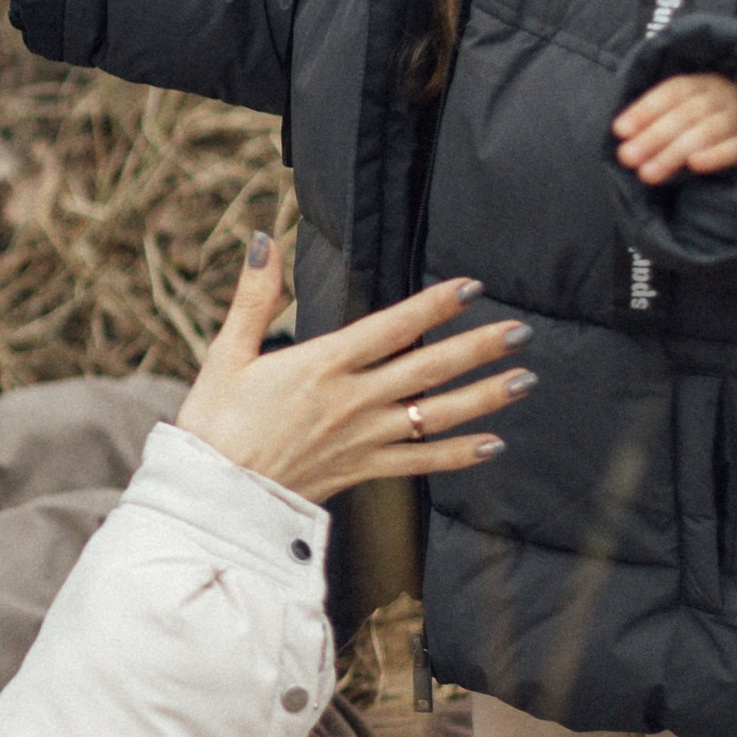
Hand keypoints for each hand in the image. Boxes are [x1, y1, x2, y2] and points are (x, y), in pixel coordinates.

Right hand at [174, 236, 532, 502]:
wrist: (212, 496)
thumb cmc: (214, 422)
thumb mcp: (226, 353)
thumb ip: (253, 297)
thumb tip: (264, 241)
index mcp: (320, 366)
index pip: (390, 328)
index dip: (433, 306)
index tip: (471, 287)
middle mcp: (350, 401)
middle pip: (426, 370)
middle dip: (477, 348)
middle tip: (520, 332)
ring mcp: (361, 438)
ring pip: (435, 416)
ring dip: (483, 398)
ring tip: (524, 380)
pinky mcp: (360, 469)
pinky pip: (420, 463)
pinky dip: (458, 456)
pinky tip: (493, 445)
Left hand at [613, 70, 736, 182]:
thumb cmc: (719, 119)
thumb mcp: (695, 107)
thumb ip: (664, 115)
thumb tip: (623, 134)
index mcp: (706, 81)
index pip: (673, 91)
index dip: (645, 109)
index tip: (619, 131)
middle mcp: (726, 94)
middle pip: (686, 113)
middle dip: (653, 136)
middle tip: (628, 158)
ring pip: (708, 130)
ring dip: (675, 151)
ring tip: (648, 173)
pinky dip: (718, 154)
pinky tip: (696, 166)